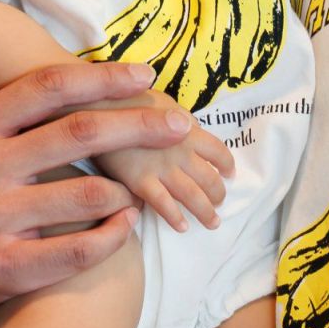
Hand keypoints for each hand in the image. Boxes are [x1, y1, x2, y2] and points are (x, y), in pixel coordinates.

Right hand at [0, 61, 201, 327]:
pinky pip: (79, 249)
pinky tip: (127, 225)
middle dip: (141, 124)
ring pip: (89, 194)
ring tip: (147, 189)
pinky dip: (114, 234)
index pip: (48, 86)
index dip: (105, 77)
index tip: (146, 75)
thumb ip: (5, 116)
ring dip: (129, 190)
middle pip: (80, 132)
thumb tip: (72, 77)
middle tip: (179, 123)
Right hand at [92, 89, 234, 231]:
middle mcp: (181, 152)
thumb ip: (180, 119)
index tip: (229, 174)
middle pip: (210, 179)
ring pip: (193, 197)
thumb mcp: (164, 102)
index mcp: (189, 130)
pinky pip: (163, 205)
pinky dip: (175, 218)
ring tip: (212, 222)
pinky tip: (182, 226)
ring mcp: (162, 169)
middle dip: (219, 194)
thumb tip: (192, 128)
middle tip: (219, 203)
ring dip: (206, 212)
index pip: (219, 152)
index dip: (227, 165)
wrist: (99, 107)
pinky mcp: (140, 182)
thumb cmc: (131, 100)